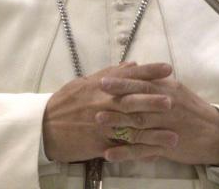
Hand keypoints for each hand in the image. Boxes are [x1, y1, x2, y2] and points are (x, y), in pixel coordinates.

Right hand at [42, 62, 174, 162]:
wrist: (44, 127)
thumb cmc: (65, 103)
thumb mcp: (84, 83)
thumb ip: (111, 73)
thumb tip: (133, 64)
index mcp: (100, 86)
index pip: (129, 75)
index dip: (149, 71)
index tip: (168, 68)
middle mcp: (103, 103)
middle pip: (132, 101)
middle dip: (154, 100)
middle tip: (174, 100)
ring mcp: (102, 125)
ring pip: (132, 127)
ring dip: (154, 132)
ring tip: (174, 135)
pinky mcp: (99, 144)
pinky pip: (123, 148)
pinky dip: (140, 151)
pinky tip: (156, 153)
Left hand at [94, 70, 218, 165]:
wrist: (217, 134)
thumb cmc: (193, 111)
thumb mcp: (178, 92)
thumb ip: (156, 83)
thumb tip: (134, 70)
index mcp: (170, 90)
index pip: (144, 83)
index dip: (123, 81)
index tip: (104, 79)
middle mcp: (168, 106)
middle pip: (139, 101)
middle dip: (117, 98)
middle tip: (96, 96)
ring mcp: (168, 127)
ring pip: (139, 124)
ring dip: (118, 122)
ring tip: (98, 120)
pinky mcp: (168, 147)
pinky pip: (143, 150)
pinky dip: (126, 152)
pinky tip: (110, 154)